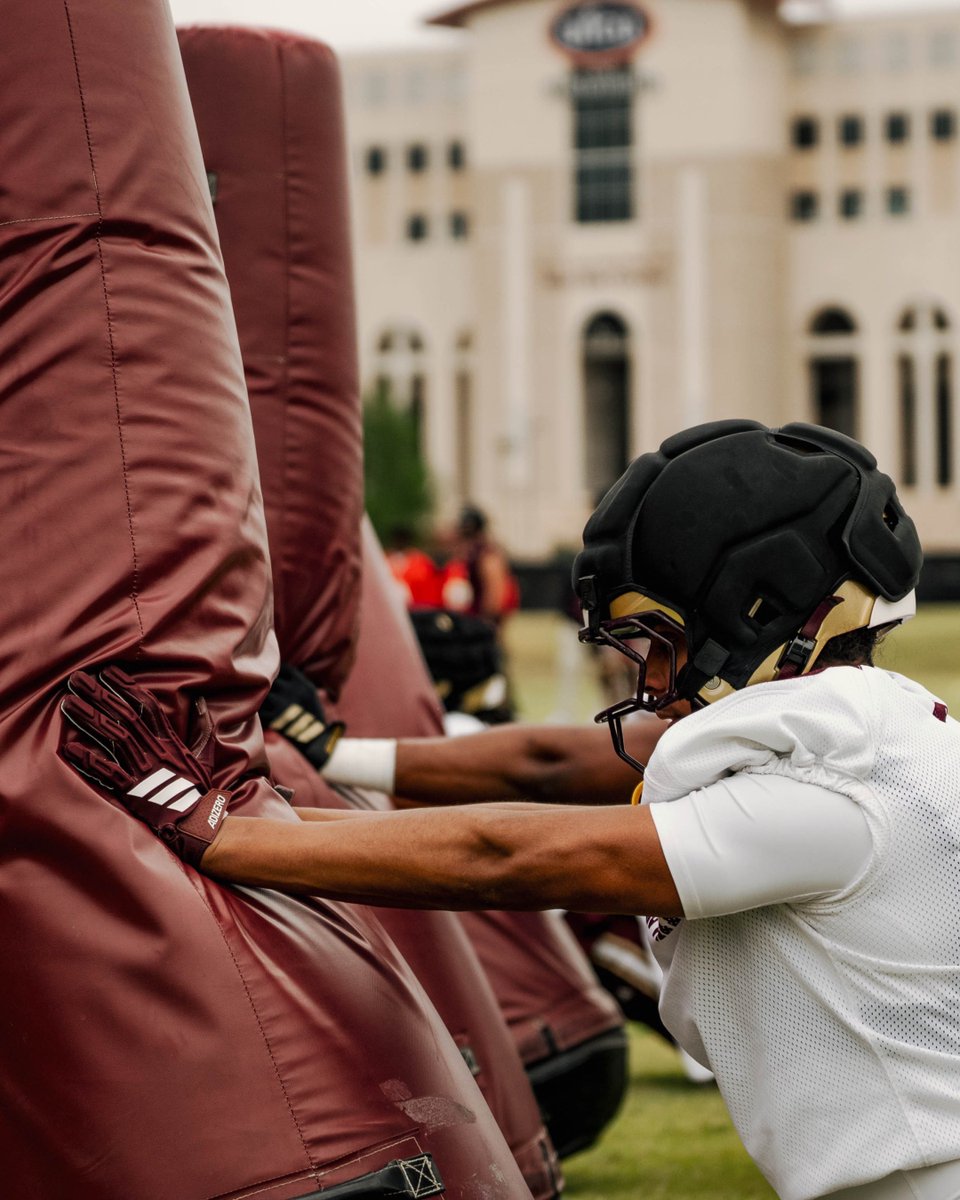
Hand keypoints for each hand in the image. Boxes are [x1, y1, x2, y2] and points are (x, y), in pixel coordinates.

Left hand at [60, 666, 230, 866]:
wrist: (196, 822)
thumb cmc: (197, 791)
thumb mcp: (205, 756)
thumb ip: (203, 729)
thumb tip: (202, 702)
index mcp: (170, 741)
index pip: (147, 706)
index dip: (127, 687)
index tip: (108, 671)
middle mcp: (154, 750)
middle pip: (125, 715)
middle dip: (101, 694)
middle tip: (77, 678)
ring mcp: (142, 768)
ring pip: (113, 736)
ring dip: (90, 718)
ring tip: (68, 703)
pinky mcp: (131, 790)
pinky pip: (107, 772)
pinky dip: (88, 760)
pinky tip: (68, 747)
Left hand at [259, 662, 344, 771]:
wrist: (316, 742)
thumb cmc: (312, 718)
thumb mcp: (311, 695)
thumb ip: (297, 683)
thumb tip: (280, 673)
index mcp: (303, 685)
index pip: (284, 669)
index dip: (277, 672)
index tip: (273, 678)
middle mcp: (293, 691)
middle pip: (271, 680)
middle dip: (266, 685)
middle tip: (262, 690)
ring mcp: (283, 705)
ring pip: (262, 694)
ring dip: (259, 698)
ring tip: (257, 702)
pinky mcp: (274, 719)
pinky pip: (260, 710)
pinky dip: (258, 712)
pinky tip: (259, 715)